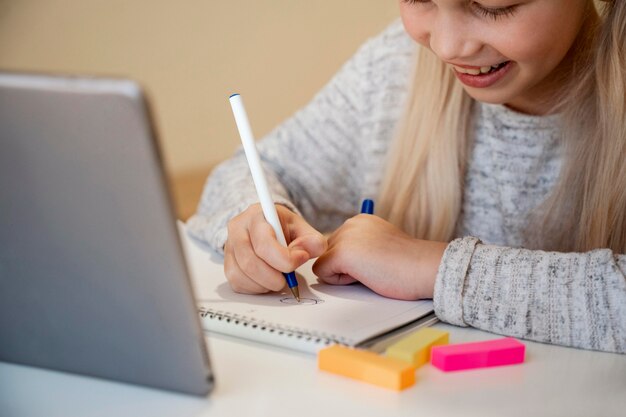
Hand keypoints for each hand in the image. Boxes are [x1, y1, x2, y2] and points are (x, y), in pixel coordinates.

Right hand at [224, 203, 326, 293]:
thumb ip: (311, 240)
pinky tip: (266, 280)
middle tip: (289, 279)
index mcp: (256, 216)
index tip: (301, 260)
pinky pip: (238, 284)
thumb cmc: (283, 228)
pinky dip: (256, 288)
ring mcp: (229, 247)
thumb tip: (306, 253)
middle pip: (251, 263)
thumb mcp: (301, 228)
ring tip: (278, 278)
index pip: (265, 244)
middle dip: (274, 277)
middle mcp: (237, 229)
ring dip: (265, 284)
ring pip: (243, 276)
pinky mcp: (227, 264)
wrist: (266, 227)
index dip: (285, 259)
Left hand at [312, 215, 446, 299]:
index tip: (378, 261)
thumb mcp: (379, 245)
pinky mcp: (341, 253)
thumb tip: (338, 261)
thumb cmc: (408, 264)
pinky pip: (322, 273)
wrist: (424, 267)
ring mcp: (344, 237)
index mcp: (361, 220)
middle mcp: (350, 223)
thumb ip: (360, 247)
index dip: (354, 261)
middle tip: (376, 267)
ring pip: (324, 262)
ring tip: (372, 270)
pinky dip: (340, 281)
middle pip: (328, 253)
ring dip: (343, 274)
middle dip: (345, 266)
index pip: (338, 245)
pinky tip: (365, 275)